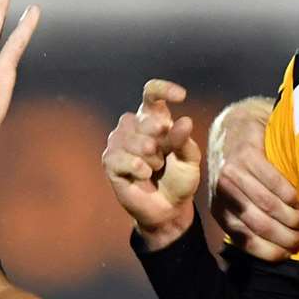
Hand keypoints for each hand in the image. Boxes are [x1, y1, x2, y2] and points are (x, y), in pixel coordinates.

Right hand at [102, 79, 202, 248]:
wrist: (168, 208)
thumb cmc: (179, 179)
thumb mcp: (189, 160)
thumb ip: (184, 141)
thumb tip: (184, 120)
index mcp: (154, 119)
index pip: (152, 94)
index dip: (163, 89)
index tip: (182, 96)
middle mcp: (133, 127)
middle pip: (143, 120)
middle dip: (159, 140)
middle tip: (164, 157)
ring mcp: (118, 143)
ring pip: (130, 139)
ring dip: (149, 157)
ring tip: (155, 169)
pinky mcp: (109, 161)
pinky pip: (118, 157)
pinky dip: (135, 166)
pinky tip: (143, 174)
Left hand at [208, 97, 298, 261]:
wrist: (236, 127)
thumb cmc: (242, 171)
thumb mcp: (238, 198)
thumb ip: (250, 220)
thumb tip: (277, 251)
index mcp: (220, 210)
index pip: (244, 240)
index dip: (270, 251)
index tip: (289, 254)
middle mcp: (222, 193)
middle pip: (259, 224)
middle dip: (285, 236)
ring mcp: (233, 173)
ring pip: (266, 205)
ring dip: (291, 217)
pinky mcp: (246, 155)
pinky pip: (273, 182)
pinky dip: (289, 195)